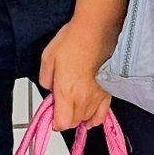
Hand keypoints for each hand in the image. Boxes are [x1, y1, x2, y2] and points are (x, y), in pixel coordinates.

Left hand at [39, 18, 110, 132]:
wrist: (95, 31)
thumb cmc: (72, 41)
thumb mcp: (47, 58)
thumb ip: (45, 79)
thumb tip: (49, 89)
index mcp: (66, 93)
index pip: (61, 123)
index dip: (54, 121)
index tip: (51, 113)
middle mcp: (83, 99)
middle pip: (73, 123)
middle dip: (65, 117)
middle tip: (60, 104)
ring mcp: (97, 97)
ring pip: (86, 119)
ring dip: (78, 116)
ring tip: (73, 106)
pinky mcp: (108, 92)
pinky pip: (102, 115)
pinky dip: (94, 119)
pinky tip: (90, 118)